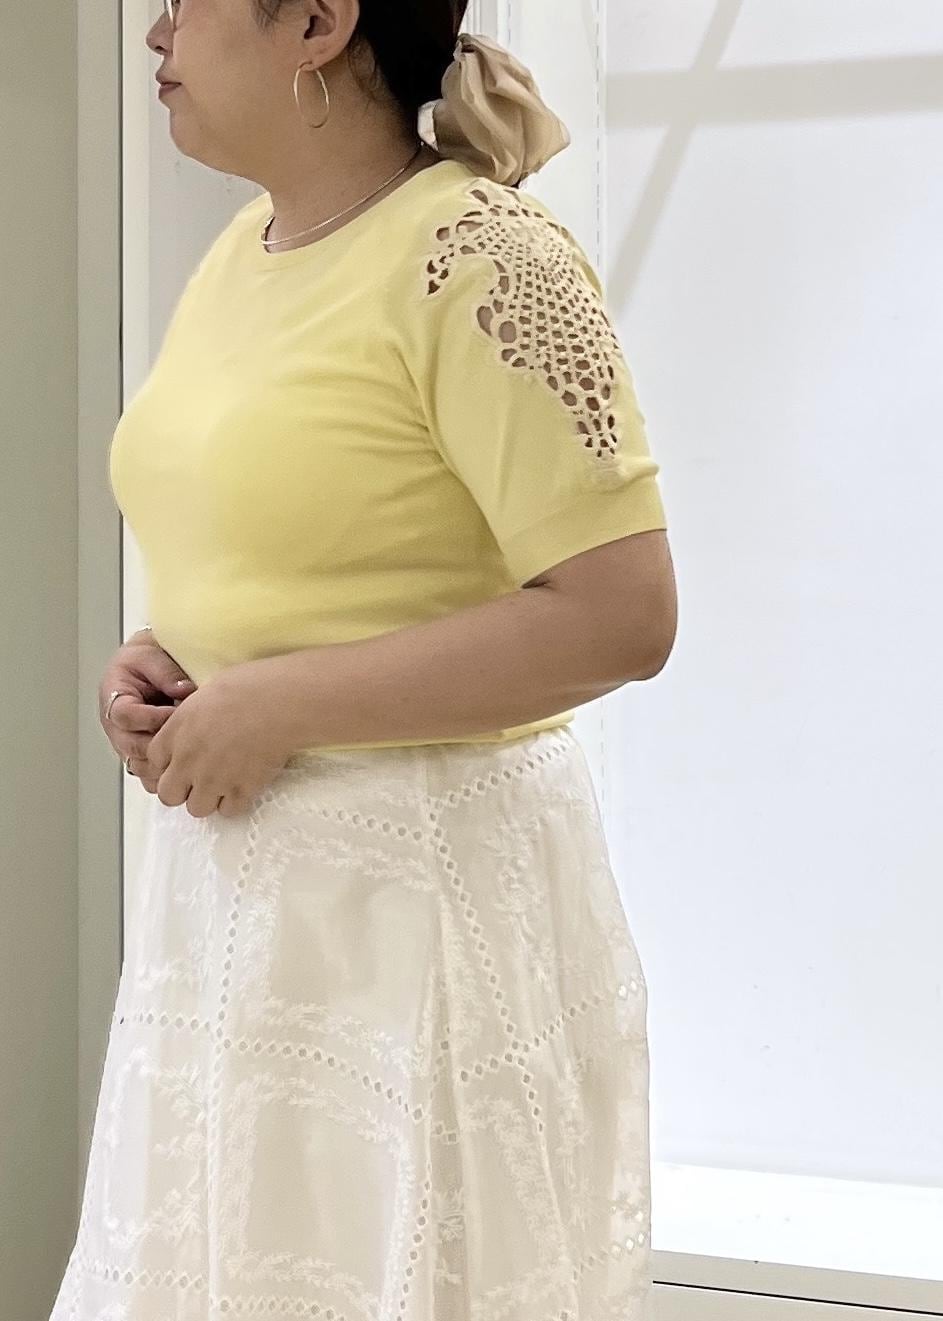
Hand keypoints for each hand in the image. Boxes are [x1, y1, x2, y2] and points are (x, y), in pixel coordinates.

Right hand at [100, 632, 199, 793]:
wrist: (149, 668)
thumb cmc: (146, 661)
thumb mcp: (151, 656)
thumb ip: (165, 671)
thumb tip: (184, 690)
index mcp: (114, 699)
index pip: (125, 716)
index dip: (151, 718)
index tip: (176, 711)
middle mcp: (116, 727)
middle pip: (131, 747)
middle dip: (161, 745)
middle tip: (189, 736)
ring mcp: (128, 745)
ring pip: (140, 767)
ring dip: (165, 764)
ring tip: (191, 752)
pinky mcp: (142, 757)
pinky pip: (150, 777)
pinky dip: (168, 776)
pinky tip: (189, 765)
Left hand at [142, 660, 297, 818]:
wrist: (282, 701)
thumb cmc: (249, 686)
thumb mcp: (207, 691)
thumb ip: (192, 716)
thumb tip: (196, 723)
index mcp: (176, 732)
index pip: (154, 761)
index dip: (168, 762)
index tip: (182, 757)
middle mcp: (188, 760)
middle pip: (168, 794)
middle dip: (181, 789)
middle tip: (199, 778)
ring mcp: (214, 779)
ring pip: (196, 808)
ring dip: (208, 798)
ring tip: (223, 783)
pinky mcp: (242, 790)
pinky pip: (229, 811)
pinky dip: (234, 801)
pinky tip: (243, 784)